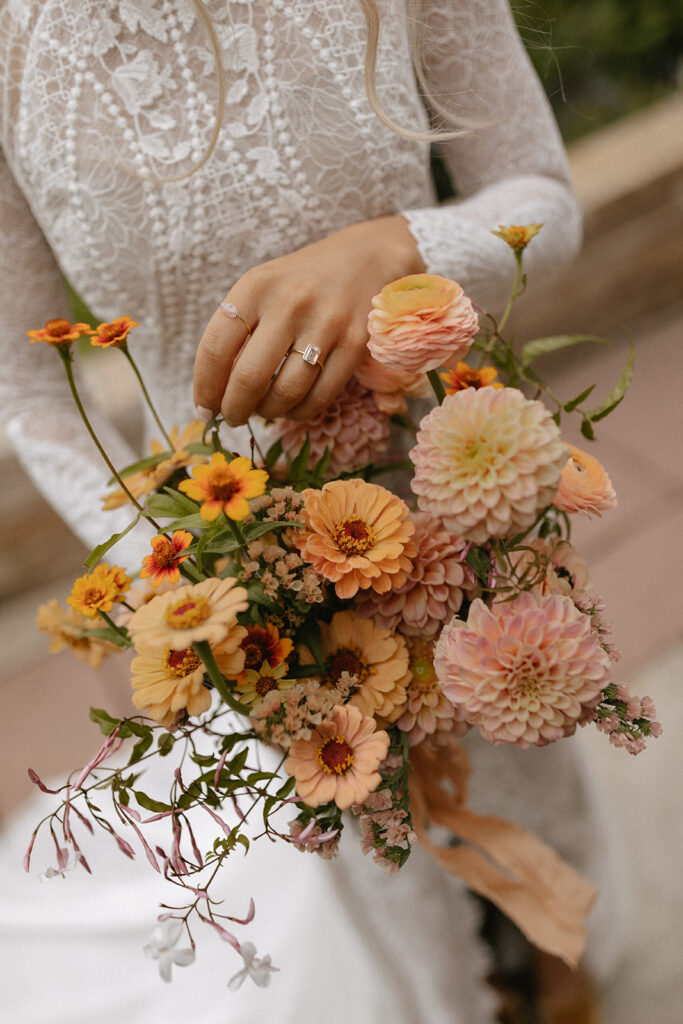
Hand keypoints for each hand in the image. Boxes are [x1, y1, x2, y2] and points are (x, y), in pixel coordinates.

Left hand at [193, 216, 424, 425]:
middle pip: (250, 378)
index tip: (203, 408)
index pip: (216, 347)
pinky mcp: (356, 344)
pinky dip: (299, 412)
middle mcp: (290, 303)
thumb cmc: (300, 283)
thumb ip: (237, 332)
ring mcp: (327, 323)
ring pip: (286, 393)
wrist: (363, 259)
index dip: (205, 387)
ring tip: (264, 411)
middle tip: (232, 417)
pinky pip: (320, 397)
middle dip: (234, 409)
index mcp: (256, 286)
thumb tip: (215, 393)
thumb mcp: (262, 289)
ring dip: (268, 413)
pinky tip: (291, 407)